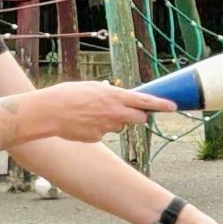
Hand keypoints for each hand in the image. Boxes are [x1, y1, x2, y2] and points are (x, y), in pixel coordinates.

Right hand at [26, 82, 173, 142]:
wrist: (49, 112)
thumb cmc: (67, 95)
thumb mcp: (88, 86)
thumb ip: (104, 90)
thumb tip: (111, 89)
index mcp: (114, 96)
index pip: (144, 101)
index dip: (161, 104)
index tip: (173, 106)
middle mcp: (114, 112)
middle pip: (138, 118)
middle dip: (138, 116)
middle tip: (127, 112)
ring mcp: (106, 127)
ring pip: (119, 127)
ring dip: (113, 122)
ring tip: (92, 114)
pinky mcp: (98, 137)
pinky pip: (103, 134)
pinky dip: (97, 129)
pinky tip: (83, 123)